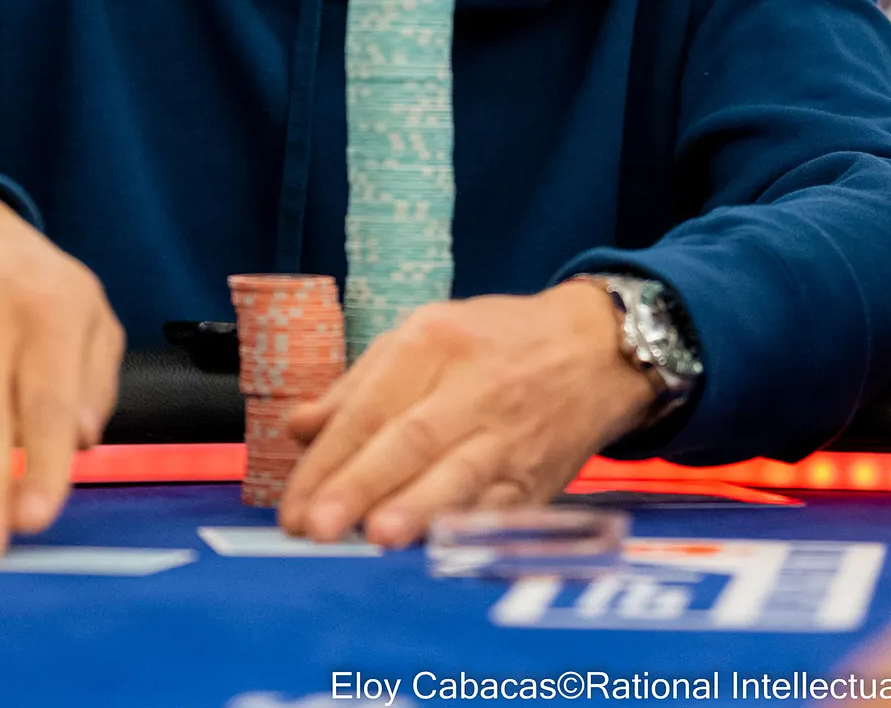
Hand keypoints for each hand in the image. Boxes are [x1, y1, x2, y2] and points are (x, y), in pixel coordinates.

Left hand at [279, 280, 657, 547]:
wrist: (595, 350)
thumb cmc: (496, 343)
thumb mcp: (426, 335)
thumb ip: (360, 385)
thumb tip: (299, 431)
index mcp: (435, 341)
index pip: (372, 406)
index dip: (330, 458)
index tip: (295, 503)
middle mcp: (472, 386)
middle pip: (412, 438)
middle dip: (362, 485)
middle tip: (317, 527)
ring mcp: (509, 436)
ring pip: (461, 475)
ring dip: (418, 509)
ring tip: (378, 537)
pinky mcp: (538, 480)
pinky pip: (500, 509)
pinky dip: (468, 533)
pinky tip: (437, 554)